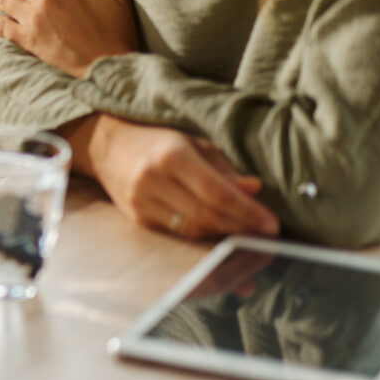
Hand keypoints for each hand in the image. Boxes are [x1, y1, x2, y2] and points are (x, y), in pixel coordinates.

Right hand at [69, 114, 278, 240]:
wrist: (108, 146)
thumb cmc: (157, 142)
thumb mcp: (193, 144)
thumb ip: (224, 169)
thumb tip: (254, 190)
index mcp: (172, 156)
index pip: (218, 193)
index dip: (248, 212)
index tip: (272, 225)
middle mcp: (153, 180)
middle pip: (207, 216)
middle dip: (241, 228)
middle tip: (266, 235)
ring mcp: (142, 202)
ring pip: (193, 230)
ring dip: (224, 236)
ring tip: (247, 235)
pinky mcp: (137, 218)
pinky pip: (177, 234)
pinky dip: (202, 237)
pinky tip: (218, 235)